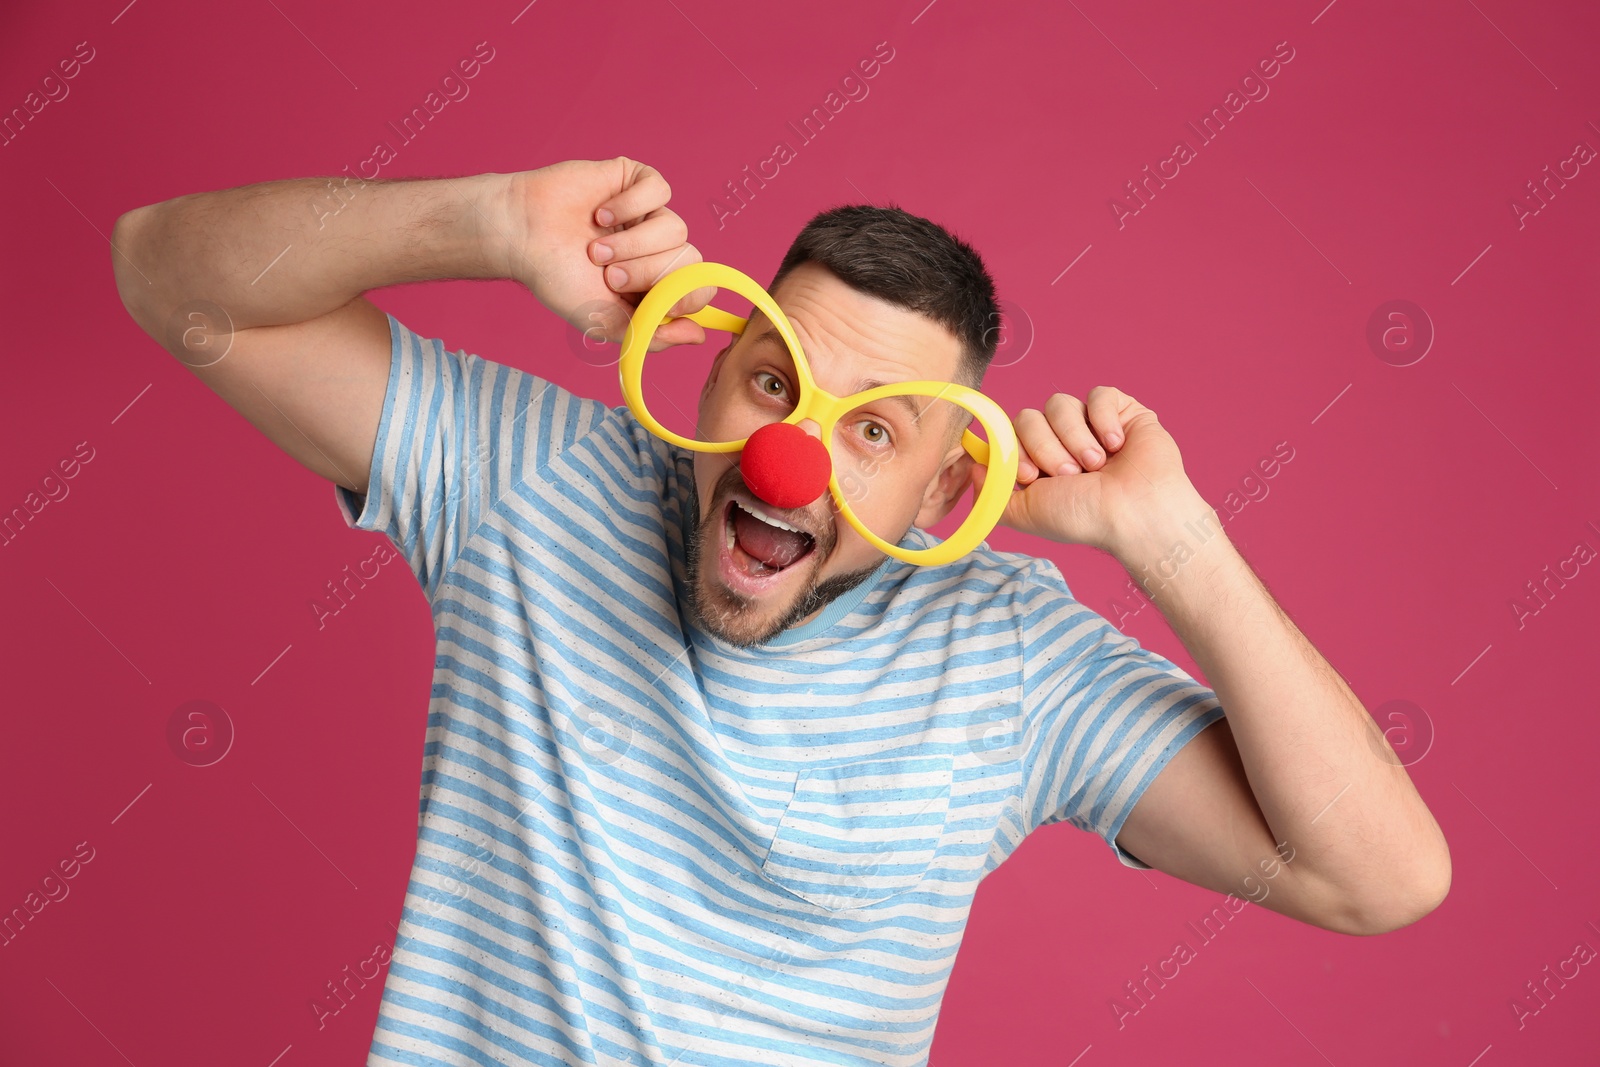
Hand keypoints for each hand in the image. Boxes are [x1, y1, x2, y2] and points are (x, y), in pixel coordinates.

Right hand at [489, 157, 716, 351]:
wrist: (522, 235)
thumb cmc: (558, 279)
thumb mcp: (607, 323)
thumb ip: (654, 335)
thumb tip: (699, 335)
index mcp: (655, 285)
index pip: (699, 289)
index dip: (686, 295)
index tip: (657, 299)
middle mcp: (657, 250)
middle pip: (689, 261)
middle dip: (649, 272)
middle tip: (609, 275)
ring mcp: (648, 215)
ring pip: (676, 229)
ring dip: (633, 244)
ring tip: (595, 249)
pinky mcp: (636, 182)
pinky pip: (661, 191)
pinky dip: (630, 205)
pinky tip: (600, 214)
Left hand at [966, 386, 1206, 556]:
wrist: (1135, 514)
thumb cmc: (1085, 517)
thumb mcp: (1027, 513)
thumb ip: (993, 493)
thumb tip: (974, 466)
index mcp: (1038, 463)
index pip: (1008, 435)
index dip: (1015, 451)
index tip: (1032, 477)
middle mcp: (1061, 441)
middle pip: (1028, 416)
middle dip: (1046, 448)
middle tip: (1069, 474)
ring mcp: (1091, 423)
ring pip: (1060, 404)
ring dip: (1074, 439)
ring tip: (1095, 465)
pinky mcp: (1120, 410)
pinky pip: (1098, 394)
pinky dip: (1103, 420)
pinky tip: (1116, 445)